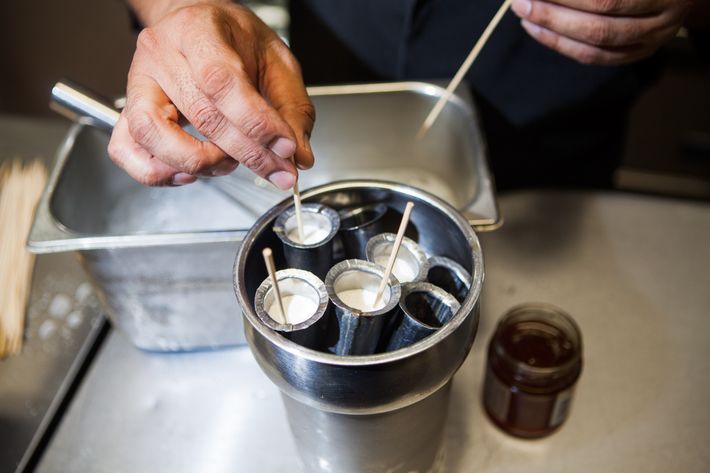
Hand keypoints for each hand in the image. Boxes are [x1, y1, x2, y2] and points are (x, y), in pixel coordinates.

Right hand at [108, 1, 313, 187]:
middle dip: (248, 153)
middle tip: (279, 170)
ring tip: (229, 163)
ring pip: (153, 135)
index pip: (222, 81)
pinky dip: (158, 173)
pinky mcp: (128, 112)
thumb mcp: (276, 62)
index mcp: (199, 31)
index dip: (256, 122)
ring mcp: (138, 84)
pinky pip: (127, 150)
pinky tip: (191, 173)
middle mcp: (161, 55)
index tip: (285, 146)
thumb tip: (298, 155)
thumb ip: (292, 109)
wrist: (196, 27)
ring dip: (200, 163)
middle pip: (201, 115)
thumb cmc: (234, 42)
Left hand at [511, 0, 693, 64]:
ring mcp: (653, 39)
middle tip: (520, 2)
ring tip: (525, 15)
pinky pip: (596, 58)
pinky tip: (539, 31)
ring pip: (596, 43)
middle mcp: (663, 17)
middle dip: (553, 13)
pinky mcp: (639, 54)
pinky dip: (563, 46)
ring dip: (553, 31)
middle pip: (600, 22)